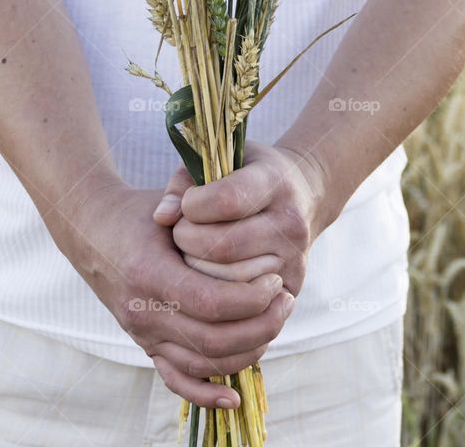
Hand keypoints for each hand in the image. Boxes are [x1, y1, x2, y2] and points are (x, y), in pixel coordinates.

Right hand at [63, 184, 293, 408]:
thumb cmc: (138, 213)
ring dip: (248, 351)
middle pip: (212, 341)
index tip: (276, 280)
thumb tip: (239, 220)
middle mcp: (142, 311)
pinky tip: (234, 396)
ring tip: (275, 321)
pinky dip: (205, 394)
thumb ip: (199, 210)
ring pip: (202, 364)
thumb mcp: (168, 203)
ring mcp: (142, 333)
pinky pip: (175, 379)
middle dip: (261, 325)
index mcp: (149, 274)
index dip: (252, 298)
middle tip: (286, 300)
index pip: (211, 302)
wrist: (91, 229)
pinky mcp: (144, 344)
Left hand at [153, 143, 331, 297]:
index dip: (193, 205)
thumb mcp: (218, 162)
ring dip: (199, 270)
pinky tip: (211, 273)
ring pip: (230, 280)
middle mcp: (289, 221)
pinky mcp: (292, 284)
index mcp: (273, 181)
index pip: (226, 200)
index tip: (188, 203)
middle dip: (188, 242)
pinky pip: (245, 302)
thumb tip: (161, 218)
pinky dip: (220, 291)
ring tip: (196, 253)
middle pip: (223, 246)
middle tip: (182, 234)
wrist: (303, 194)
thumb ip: (183, 184)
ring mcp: (294, 256)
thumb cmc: (245, 176)